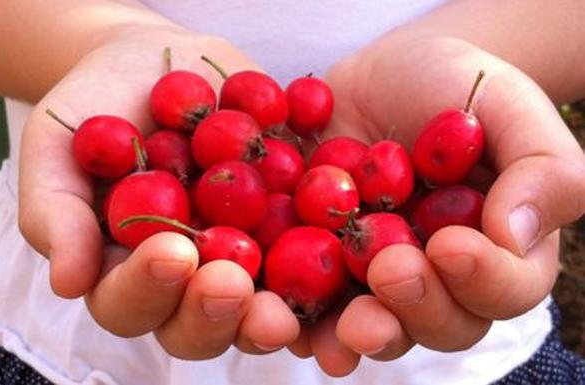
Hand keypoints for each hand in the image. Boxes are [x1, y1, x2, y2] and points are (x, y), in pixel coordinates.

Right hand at [18, 28, 298, 358]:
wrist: (162, 66)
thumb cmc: (99, 109)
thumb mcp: (60, 149)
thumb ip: (57, 214)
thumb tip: (67, 283)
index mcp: (129, 272)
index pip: (131, 305)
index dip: (148, 291)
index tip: (169, 251)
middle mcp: (191, 279)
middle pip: (202, 325)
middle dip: (215, 311)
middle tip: (229, 280)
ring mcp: (245, 258)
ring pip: (261, 306)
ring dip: (274, 307)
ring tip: (287, 288)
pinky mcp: (289, 226)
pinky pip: (313, 250)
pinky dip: (328, 252)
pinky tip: (340, 234)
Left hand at [299, 35, 584, 375]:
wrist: (382, 74)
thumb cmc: (455, 85)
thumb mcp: (508, 107)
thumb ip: (538, 168)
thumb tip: (514, 237)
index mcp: (496, 249)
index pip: (504, 287)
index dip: (482, 279)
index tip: (450, 245)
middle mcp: (440, 276)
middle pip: (439, 322)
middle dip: (415, 307)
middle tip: (391, 270)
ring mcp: (378, 274)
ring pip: (376, 325)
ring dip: (356, 333)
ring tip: (341, 328)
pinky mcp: (325, 261)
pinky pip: (312, 298)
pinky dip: (298, 313)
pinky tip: (281, 315)